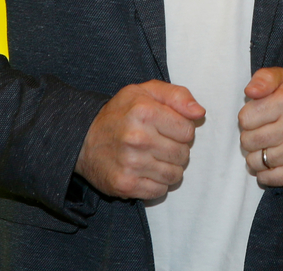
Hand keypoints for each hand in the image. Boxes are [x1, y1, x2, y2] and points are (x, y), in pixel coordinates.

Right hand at [75, 80, 204, 199]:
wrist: (83, 139)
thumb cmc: (120, 113)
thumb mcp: (145, 92)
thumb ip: (177, 96)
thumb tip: (199, 112)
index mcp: (145, 111)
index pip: (188, 130)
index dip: (181, 130)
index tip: (167, 128)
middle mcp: (137, 138)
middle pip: (183, 154)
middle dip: (176, 150)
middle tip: (159, 144)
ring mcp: (131, 164)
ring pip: (175, 175)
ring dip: (169, 168)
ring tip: (153, 158)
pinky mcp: (125, 185)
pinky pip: (160, 191)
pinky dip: (157, 184)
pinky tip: (145, 171)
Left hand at [238, 67, 282, 186]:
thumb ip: (264, 78)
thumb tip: (250, 91)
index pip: (244, 118)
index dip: (249, 118)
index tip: (262, 117)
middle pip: (247, 141)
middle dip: (251, 138)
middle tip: (266, 133)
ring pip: (254, 162)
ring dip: (258, 156)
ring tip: (271, 147)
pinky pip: (267, 178)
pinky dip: (266, 173)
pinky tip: (276, 162)